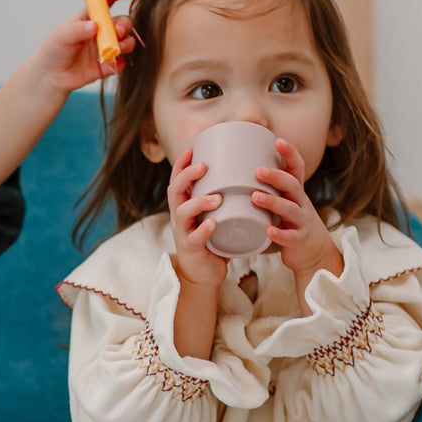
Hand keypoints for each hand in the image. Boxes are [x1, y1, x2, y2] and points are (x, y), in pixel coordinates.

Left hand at [30, 0, 139, 93]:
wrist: (50, 76)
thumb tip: (95, 25)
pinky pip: (119, 63)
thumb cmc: (54, 50)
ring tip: (116, 49)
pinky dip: (118, 63)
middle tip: (118, 31)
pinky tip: (109, 65)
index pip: (106, 0)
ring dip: (126, 43)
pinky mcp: (106, 65)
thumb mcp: (62, 35)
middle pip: (121, 22)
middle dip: (124, 25)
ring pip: (126, 41)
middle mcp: (101, 31)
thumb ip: (78, 29)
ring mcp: (105, 48)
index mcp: (90, 17)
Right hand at [166, 147, 229, 287]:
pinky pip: (194, 238)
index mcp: (183, 206)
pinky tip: (213, 224)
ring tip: (216, 197)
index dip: (181, 164)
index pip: (176, 180)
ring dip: (199, 202)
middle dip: (187, 176)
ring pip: (183, 213)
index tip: (192, 148)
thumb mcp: (212, 214)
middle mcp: (179, 217)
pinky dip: (203, 230)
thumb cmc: (211, 239)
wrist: (203, 273)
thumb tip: (246, 171)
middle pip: (175, 191)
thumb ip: (222, 196)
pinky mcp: (192, 249)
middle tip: (204, 166)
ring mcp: (183, 233)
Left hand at [252, 138, 342, 281]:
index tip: (278, 140)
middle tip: (258, 170)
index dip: (290, 153)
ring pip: (290, 209)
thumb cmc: (291, 221)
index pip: (297, 168)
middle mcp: (301, 203)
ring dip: (273, 202)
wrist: (313, 251)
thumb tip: (239, 167)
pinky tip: (268, 230)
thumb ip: (269, 188)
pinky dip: (279, 233)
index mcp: (296, 192)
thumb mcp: (285, 201)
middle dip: (277, 176)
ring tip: (255, 197)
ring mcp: (301, 221)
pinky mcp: (298, 240)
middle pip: (292, 185)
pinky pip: (289, 236)